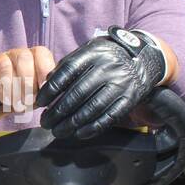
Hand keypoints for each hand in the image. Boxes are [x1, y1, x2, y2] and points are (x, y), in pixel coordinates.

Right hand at [0, 46, 55, 112]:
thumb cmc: (16, 101)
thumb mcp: (34, 98)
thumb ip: (44, 92)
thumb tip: (53, 92)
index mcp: (32, 59)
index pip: (41, 53)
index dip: (44, 68)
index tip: (44, 88)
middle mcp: (15, 54)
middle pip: (23, 57)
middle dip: (27, 82)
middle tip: (27, 101)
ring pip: (5, 66)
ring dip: (11, 88)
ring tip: (15, 105)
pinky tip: (3, 101)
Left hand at [34, 30, 165, 138]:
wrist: (143, 58)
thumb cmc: (107, 57)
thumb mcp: (89, 51)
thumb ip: (68, 65)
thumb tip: (46, 85)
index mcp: (93, 53)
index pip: (66, 72)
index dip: (51, 89)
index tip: (40, 103)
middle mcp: (107, 68)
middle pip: (77, 93)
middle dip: (58, 111)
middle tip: (45, 122)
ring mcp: (120, 84)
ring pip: (92, 108)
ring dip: (72, 123)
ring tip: (58, 131)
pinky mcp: (130, 99)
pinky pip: (109, 117)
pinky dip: (92, 128)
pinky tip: (79, 133)